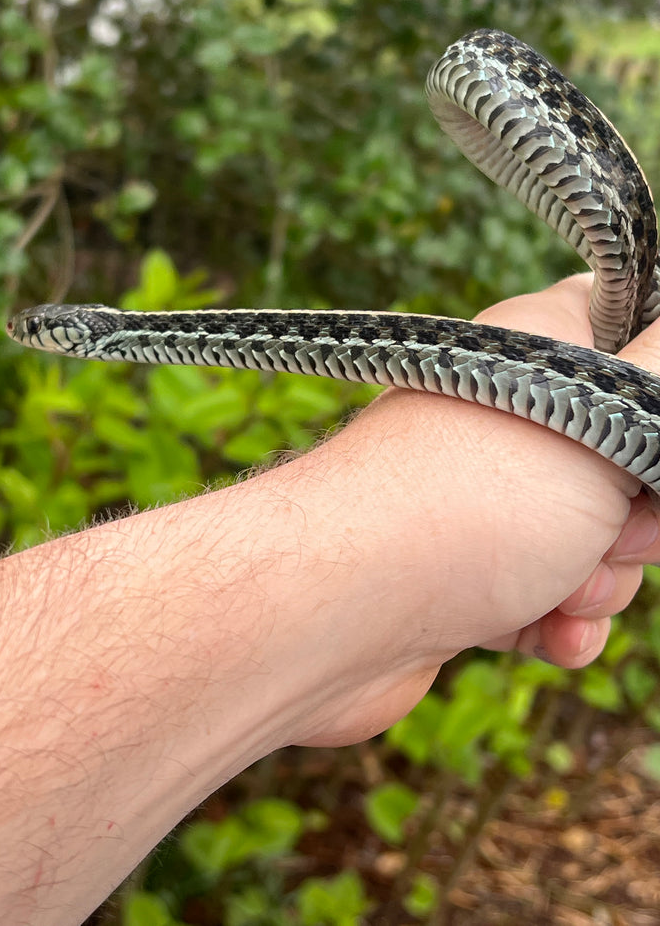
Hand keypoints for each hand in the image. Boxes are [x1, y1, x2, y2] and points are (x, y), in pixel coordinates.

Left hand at [279, 273, 659, 745]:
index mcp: (536, 351)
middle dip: (639, 516)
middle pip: (628, 456)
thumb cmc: (469, 504)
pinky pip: (548, 597)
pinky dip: (556, 621)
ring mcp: (484, 501)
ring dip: (599, 580)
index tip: (651, 436)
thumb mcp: (607, 421)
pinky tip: (543, 636)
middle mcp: (506, 419)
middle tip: (611, 533)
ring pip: (595, 539)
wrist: (334, 611)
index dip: (655, 384)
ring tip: (558, 590)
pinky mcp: (467, 575)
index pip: (627, 324)